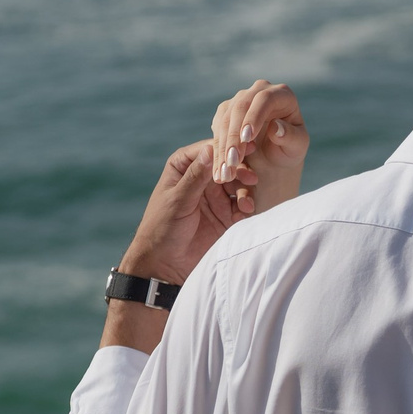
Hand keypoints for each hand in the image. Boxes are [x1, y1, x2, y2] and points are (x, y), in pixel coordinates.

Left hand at [118, 140, 245, 289]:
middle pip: (227, 165)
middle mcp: (201, 178)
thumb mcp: (178, 200)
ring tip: (245, 202)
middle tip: (250, 177)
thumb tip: (210, 149)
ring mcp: (215, 196)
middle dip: (240, 170)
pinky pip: (242, 204)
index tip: (244, 148)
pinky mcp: (226, 215)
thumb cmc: (162, 228)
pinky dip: (247, 205)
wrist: (165, 265)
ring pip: (238, 183)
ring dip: (245, 189)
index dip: (226, 149)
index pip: (208, 150)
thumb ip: (195, 177)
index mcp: (184, 167)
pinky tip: (246, 211)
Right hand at [209, 81, 309, 214]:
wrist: (275, 154)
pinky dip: (217, 150)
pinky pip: (217, 128)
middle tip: (233, 162)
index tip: (247, 138)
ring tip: (225, 172)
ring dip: (223, 146)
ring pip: (225, 119)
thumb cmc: (290, 147)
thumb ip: (291, 136)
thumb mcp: (297, 146)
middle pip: (240, 108)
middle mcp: (258, 91)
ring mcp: (240, 99)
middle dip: (234, 137)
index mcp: (281, 94)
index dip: (254, 117)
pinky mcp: (225, 111)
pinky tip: (220, 168)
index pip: (264, 99)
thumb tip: (275, 128)